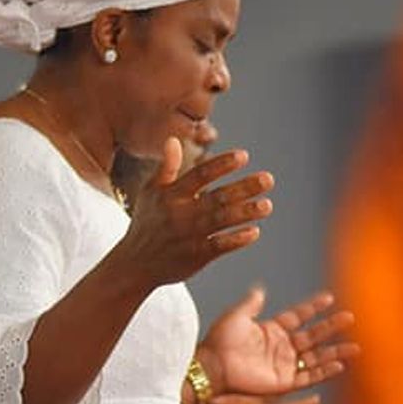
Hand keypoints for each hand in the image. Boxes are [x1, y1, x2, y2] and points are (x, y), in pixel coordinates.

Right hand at [111, 140, 272, 288]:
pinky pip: (219, 246)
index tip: (243, 156)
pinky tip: (254, 232)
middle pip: (216, 197)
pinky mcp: (195, 256)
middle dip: (243, 188)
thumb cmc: (146, 224)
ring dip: (245, 212)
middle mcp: (180, 213)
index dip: (221, 165)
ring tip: (267, 205)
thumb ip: (166, 167)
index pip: (199, 175)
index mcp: (170, 195)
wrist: (134, 264)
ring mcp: (188, 235)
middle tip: (268, 179)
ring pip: (221, 221)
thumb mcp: (150, 193)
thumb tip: (173, 140)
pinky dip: (236, 239)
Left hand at [197, 287, 359, 396]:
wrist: (213, 366)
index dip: (313, 307)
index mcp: (270, 330)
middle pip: (312, 335)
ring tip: (355, 347)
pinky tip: (340, 365)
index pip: (298, 316)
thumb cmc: (219, 341)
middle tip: (349, 317)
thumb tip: (261, 289)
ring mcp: (283, 365)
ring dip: (335, 352)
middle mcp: (280, 347)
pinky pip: (309, 377)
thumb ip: (251, 304)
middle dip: (331, 327)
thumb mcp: (237, 316)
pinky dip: (324, 372)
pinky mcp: (283, 382)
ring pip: (316, 357)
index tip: (329, 297)